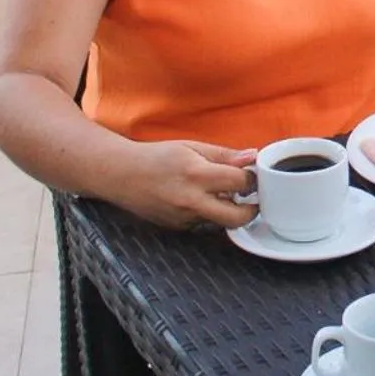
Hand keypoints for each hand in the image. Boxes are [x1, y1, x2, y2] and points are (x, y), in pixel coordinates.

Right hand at [115, 139, 257, 230]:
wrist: (121, 175)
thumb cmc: (157, 157)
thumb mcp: (192, 147)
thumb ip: (224, 155)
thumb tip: (251, 157)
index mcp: (197, 175)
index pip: (240, 183)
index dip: (252, 179)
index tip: (252, 175)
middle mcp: (192, 201)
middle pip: (237, 218)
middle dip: (251, 210)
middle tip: (252, 199)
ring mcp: (184, 218)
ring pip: (221, 222)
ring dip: (229, 211)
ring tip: (222, 194)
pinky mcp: (178, 228)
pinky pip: (204, 224)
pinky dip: (209, 213)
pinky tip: (201, 200)